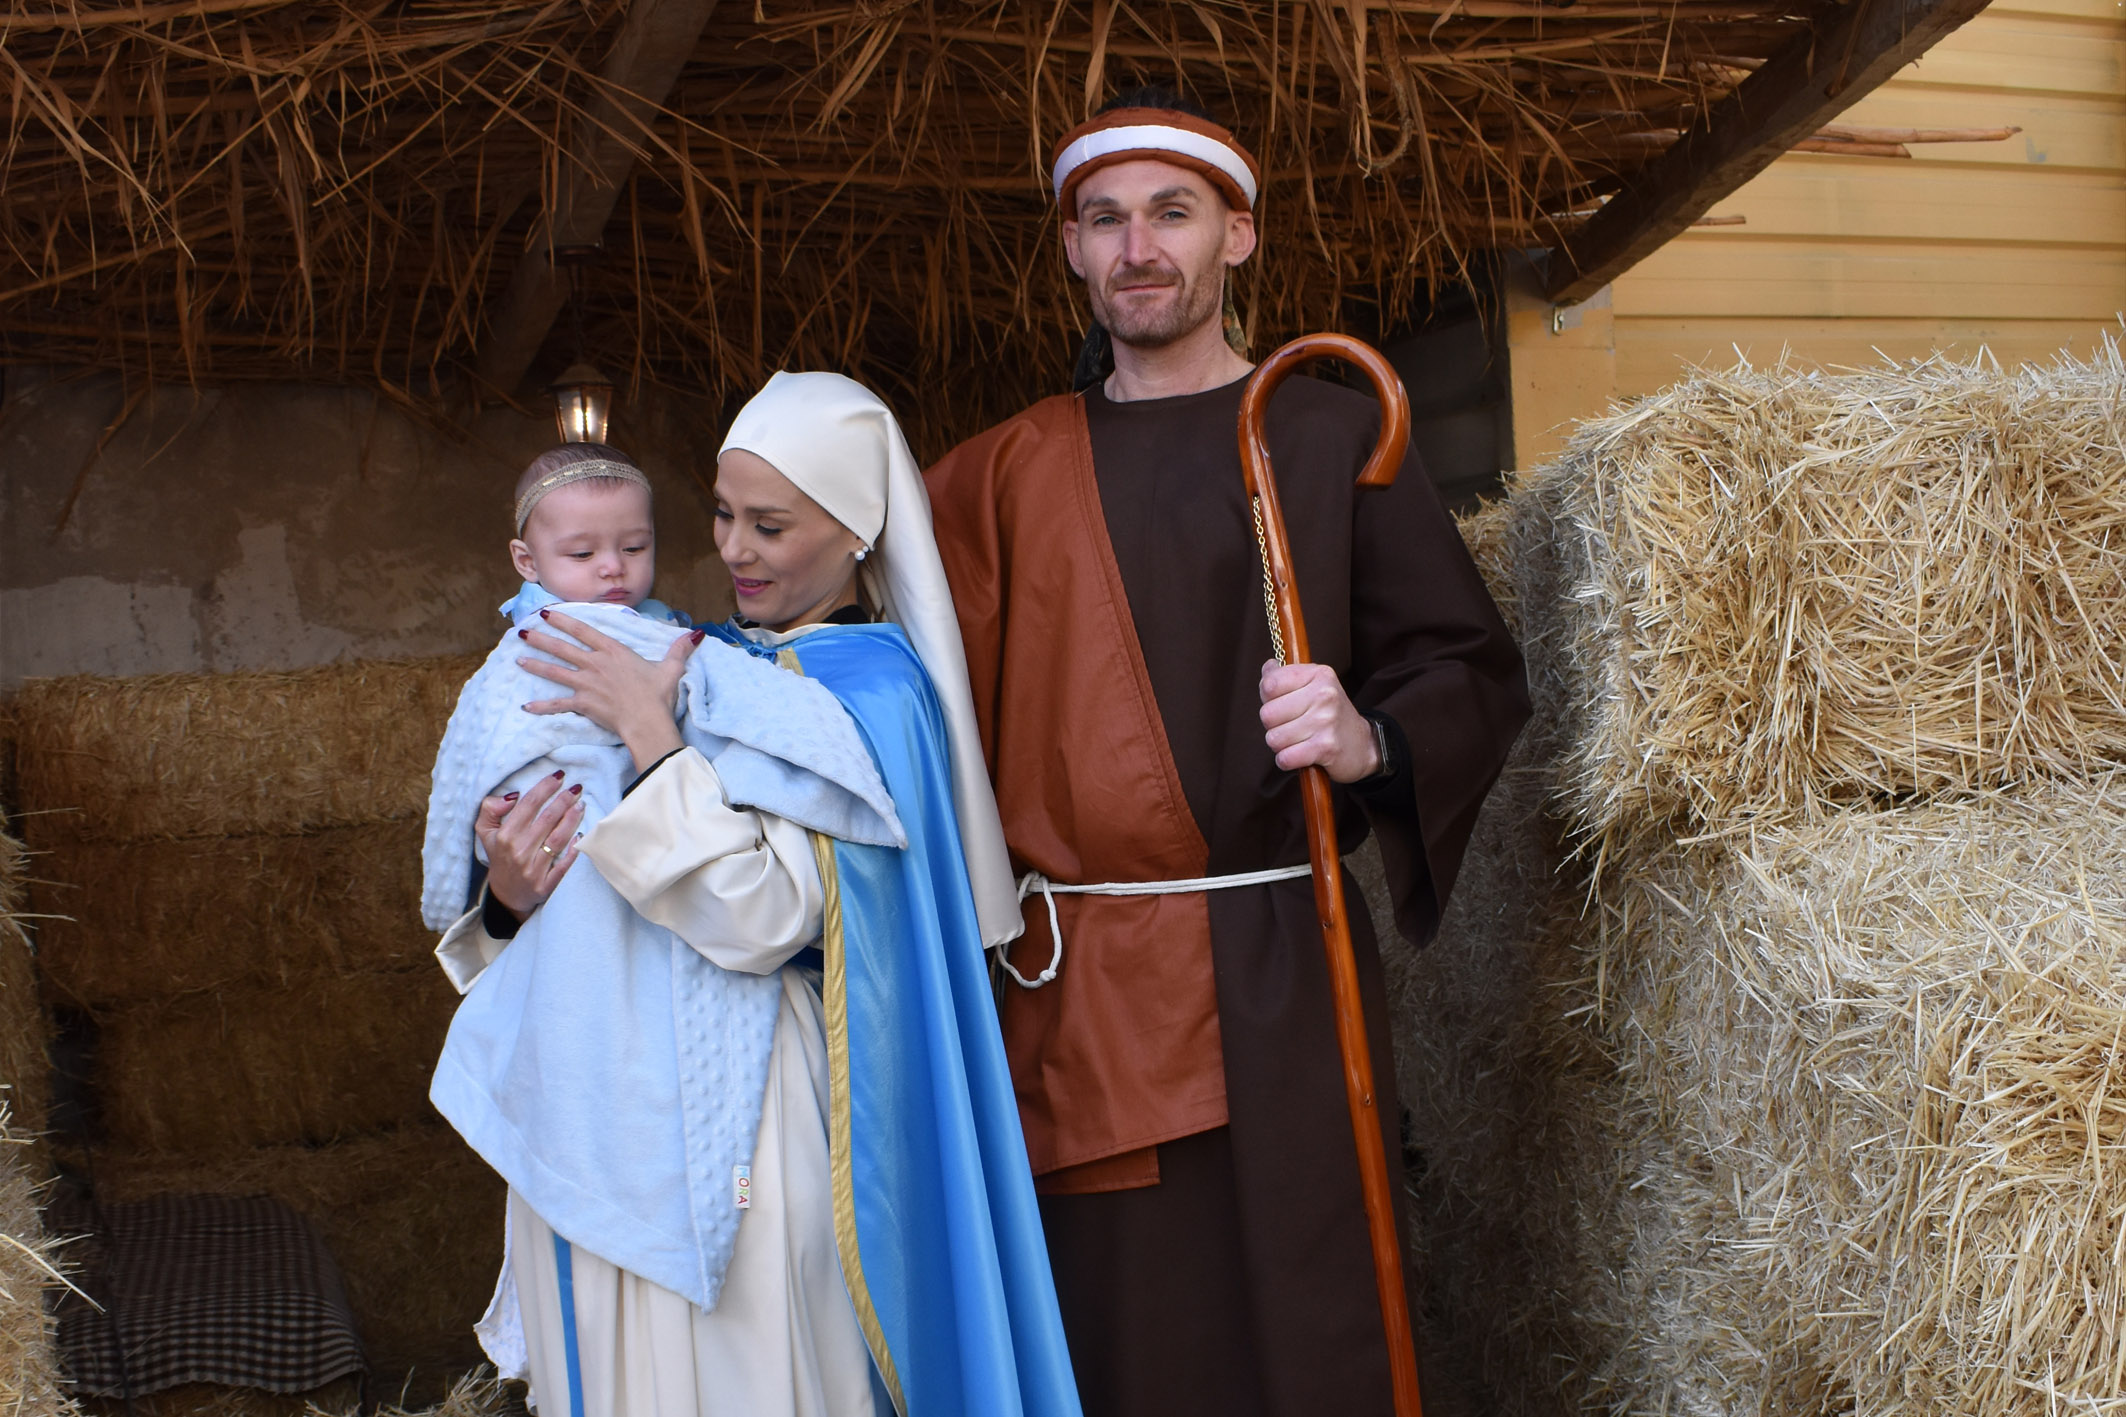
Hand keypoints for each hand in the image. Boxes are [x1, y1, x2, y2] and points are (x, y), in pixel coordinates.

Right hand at [477, 770, 584, 918]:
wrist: (506, 894)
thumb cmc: (500, 855)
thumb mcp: (485, 832)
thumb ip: (490, 809)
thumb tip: (512, 796)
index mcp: (505, 836)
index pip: (528, 805)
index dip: (545, 788)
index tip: (558, 777)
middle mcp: (519, 852)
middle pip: (547, 819)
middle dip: (564, 800)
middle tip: (576, 788)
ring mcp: (532, 870)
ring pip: (558, 839)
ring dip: (572, 819)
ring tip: (581, 805)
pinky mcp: (545, 885)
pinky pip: (564, 865)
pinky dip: (574, 849)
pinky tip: (581, 835)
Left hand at [521, 610, 701, 770]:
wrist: (648, 721)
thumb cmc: (658, 695)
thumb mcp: (670, 669)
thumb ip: (678, 650)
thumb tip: (695, 634)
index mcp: (613, 652)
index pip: (583, 631)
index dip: (564, 620)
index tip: (547, 612)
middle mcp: (595, 664)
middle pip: (563, 648)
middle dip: (541, 638)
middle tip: (522, 631)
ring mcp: (587, 684)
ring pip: (555, 671)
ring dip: (536, 665)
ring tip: (518, 659)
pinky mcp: (583, 704)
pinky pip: (558, 704)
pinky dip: (542, 707)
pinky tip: (526, 707)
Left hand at [1258, 660, 1381, 783]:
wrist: (1362, 745)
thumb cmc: (1329, 714)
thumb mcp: (1313, 686)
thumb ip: (1285, 676)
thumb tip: (1268, 666)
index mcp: (1319, 674)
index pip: (1269, 685)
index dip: (1268, 700)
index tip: (1283, 704)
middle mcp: (1324, 695)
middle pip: (1267, 714)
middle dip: (1273, 726)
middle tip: (1292, 727)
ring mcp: (1326, 721)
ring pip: (1274, 738)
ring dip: (1280, 745)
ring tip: (1298, 741)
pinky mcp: (1326, 747)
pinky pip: (1285, 757)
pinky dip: (1286, 760)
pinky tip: (1299, 755)